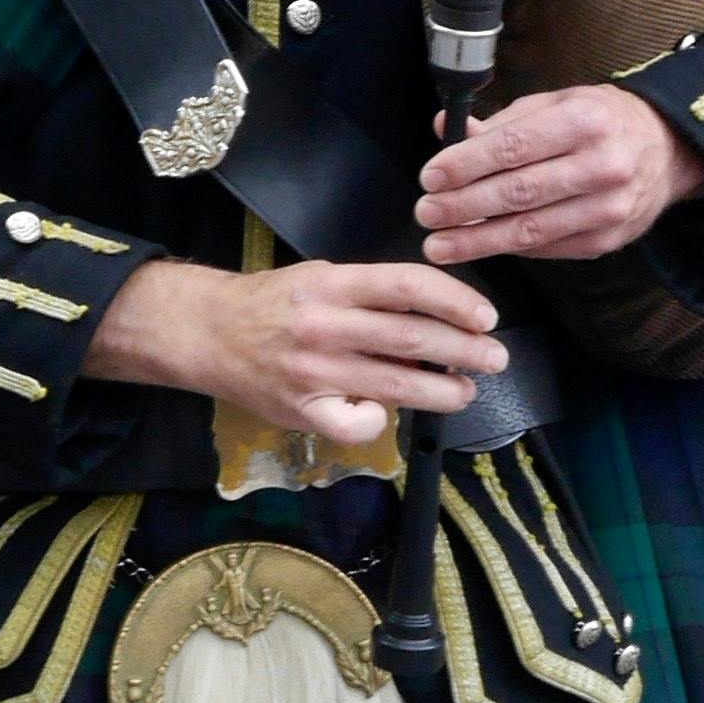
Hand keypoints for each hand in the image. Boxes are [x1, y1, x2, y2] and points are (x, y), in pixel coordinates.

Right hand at [85, 254, 505, 449]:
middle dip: (466, 351)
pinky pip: (356, 424)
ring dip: (443, 391)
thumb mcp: (323, 277)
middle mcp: (324, 325)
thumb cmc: (275, 304)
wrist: (209, 332)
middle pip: (413, 339)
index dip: (457, 301)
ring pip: (396, 387)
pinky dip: (380, 422)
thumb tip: (439, 317)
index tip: (485, 317)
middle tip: (494, 358)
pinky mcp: (301, 410)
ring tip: (465, 390)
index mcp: (333, 283)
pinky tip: (388, 414)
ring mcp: (313, 372)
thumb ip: (374, 294)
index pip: (409, 286)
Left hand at [418, 85, 703, 267]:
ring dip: (477, 240)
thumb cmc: (599, 121)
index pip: (513, 146)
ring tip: (439, 244)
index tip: (430, 177)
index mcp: (584, 121)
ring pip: (530, 230)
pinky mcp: (607, 240)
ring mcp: (608, 208)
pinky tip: (480, 245)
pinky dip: (508, 249)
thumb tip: (444, 129)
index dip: (466, 164)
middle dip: (463, 206)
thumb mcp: (554, 104)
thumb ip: (502, 122)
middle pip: (518, 192)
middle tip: (426, 213)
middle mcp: (602, 165)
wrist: (665, 150)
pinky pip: (547, 249)